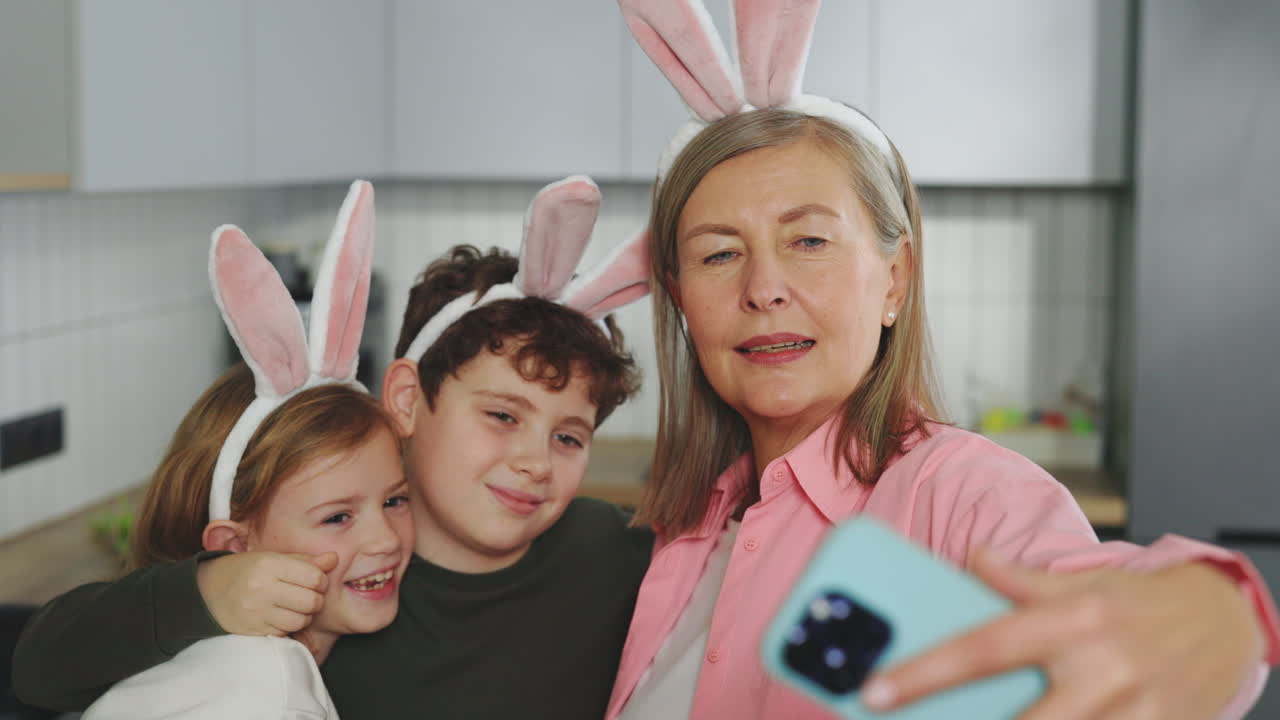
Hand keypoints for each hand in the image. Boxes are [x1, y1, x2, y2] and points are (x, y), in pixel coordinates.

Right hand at [196, 551, 337, 636]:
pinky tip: (280, 616)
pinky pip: (285, 633)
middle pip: (311, 601)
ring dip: (304, 615)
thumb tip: (334, 559)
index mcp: (269, 564)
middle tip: (307, 595)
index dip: (321, 580)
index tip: (314, 581)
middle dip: (316, 600)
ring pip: (301, 620)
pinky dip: (288, 626)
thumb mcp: (272, 558)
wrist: (207, 592)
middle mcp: (262, 588)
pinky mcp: (253, 631)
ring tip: (295, 607)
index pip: (314, 577)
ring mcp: (256, 612)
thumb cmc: (246, 571)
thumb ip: (305, 560)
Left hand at [862, 549, 1263, 719]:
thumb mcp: (1078, 583)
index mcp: (1072, 620)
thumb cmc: (1134, 606)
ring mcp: (1134, 709)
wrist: (1222, 624)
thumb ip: (1021, 581)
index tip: (876, 690)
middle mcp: (1102, 668)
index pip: (984, 648)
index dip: (925, 672)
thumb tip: (973, 559)